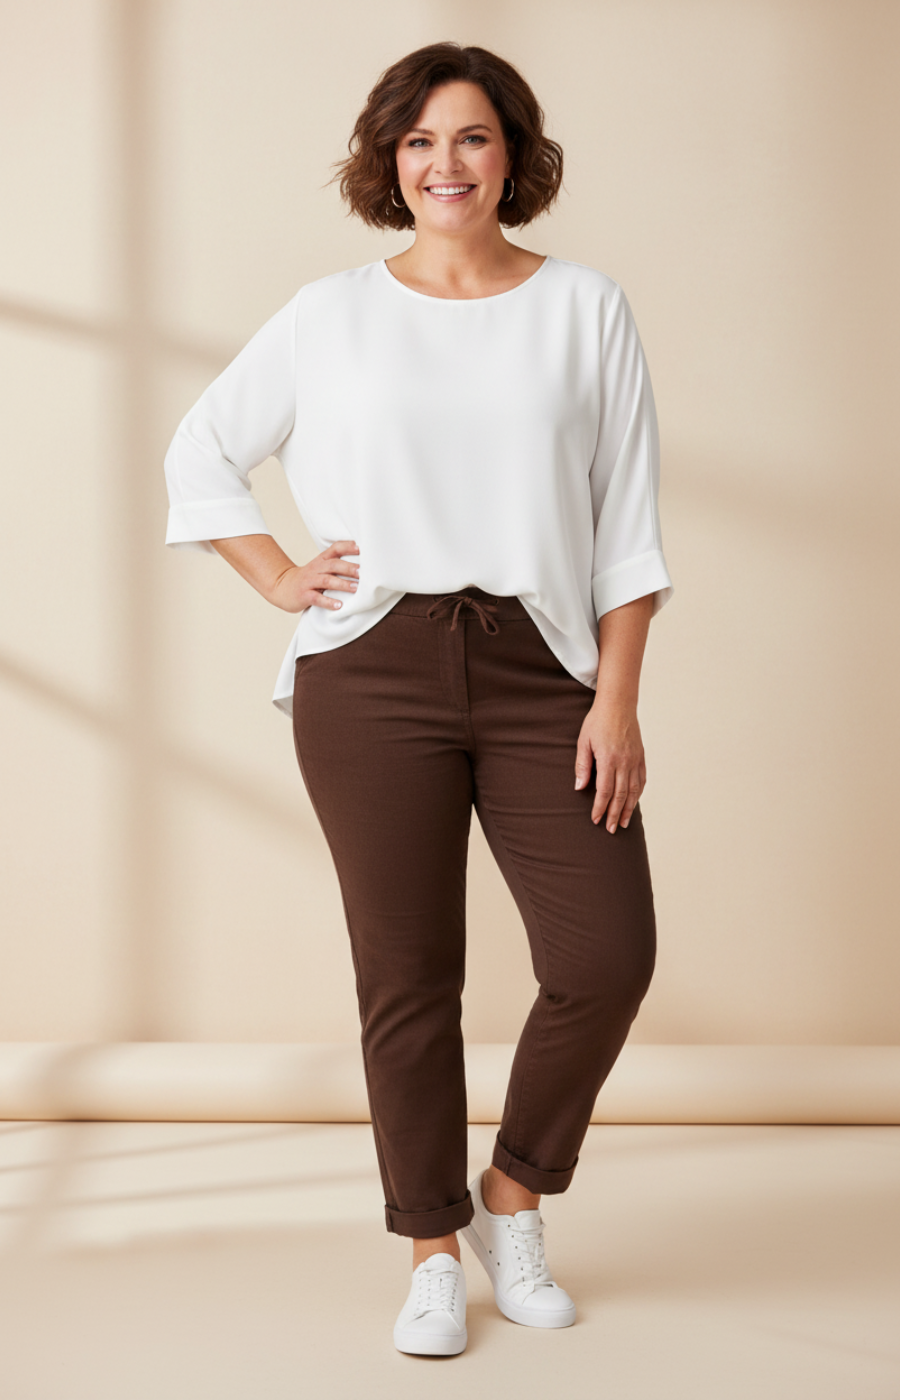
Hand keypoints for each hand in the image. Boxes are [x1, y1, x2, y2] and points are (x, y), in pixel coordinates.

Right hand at [269, 540, 359, 612]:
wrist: (282, 587)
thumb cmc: (308, 579)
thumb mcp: (320, 567)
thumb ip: (337, 564)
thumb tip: (363, 566)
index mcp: (321, 560)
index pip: (335, 548)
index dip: (347, 547)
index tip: (361, 548)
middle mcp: (315, 568)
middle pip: (333, 564)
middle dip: (349, 568)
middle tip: (363, 573)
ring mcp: (309, 582)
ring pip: (326, 580)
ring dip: (342, 584)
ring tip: (355, 588)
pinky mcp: (304, 595)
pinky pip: (317, 598)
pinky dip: (328, 602)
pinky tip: (339, 605)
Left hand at [574, 699, 645, 832]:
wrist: (618, 704)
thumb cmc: (597, 721)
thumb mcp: (584, 741)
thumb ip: (582, 765)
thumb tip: (580, 787)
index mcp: (608, 759)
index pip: (604, 791)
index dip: (600, 808)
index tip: (596, 820)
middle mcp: (624, 762)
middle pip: (620, 795)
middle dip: (615, 814)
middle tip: (611, 829)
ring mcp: (635, 759)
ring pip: (633, 790)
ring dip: (629, 809)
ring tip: (624, 823)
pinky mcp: (641, 756)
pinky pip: (642, 780)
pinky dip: (638, 794)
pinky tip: (633, 802)